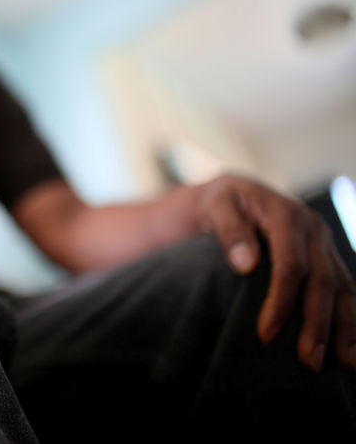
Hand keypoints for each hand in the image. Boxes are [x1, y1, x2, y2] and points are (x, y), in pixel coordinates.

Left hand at [195, 175, 355, 371]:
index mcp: (287, 216)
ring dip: (344, 328)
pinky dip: (349, 317)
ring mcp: (323, 244)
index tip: (266, 335)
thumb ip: (229, 230)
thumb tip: (246, 264)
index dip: (281, 301)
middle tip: (310, 361)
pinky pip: (344, 288)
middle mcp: (313, 230)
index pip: (291, 265)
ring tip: (344, 364)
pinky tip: (351, 346)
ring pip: (342, 288)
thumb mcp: (216, 206)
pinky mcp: (326, 257)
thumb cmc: (220, 204)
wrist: (235, 194)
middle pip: (322, 282)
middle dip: (318, 324)